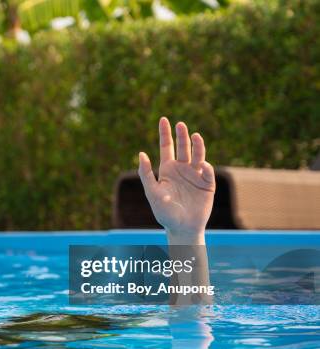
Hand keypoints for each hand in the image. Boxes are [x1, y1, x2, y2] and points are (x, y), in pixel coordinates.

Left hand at [138, 117, 215, 241]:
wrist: (182, 228)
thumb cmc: (164, 212)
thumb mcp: (152, 192)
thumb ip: (146, 174)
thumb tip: (141, 154)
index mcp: (167, 169)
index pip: (166, 147)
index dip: (165, 133)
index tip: (164, 119)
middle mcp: (182, 169)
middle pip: (182, 147)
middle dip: (181, 135)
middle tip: (180, 124)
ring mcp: (196, 175)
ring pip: (198, 155)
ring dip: (197, 145)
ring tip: (195, 136)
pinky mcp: (207, 184)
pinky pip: (208, 172)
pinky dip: (206, 167)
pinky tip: (202, 166)